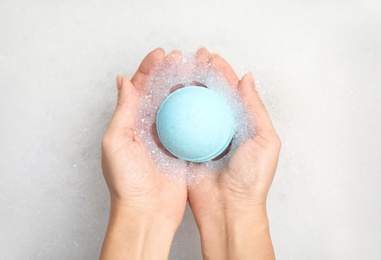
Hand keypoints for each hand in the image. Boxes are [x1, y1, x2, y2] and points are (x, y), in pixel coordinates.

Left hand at [100, 48, 186, 259]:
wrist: (147, 213)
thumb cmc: (127, 182)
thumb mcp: (116, 142)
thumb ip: (123, 111)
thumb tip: (124, 80)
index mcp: (130, 123)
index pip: (139, 88)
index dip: (149, 68)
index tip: (162, 55)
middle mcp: (147, 127)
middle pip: (159, 92)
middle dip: (169, 73)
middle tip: (182, 59)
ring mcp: (166, 138)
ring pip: (176, 106)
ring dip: (184, 87)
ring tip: (194, 72)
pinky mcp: (181, 149)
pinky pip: (190, 125)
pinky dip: (196, 110)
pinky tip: (205, 98)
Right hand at [188, 48, 280, 259]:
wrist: (229, 209)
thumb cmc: (252, 178)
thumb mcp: (265, 140)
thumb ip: (255, 108)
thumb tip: (247, 78)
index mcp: (241, 124)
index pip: (231, 91)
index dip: (222, 72)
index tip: (210, 57)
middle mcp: (221, 128)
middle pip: (210, 95)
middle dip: (202, 74)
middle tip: (192, 58)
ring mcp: (202, 138)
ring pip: (193, 107)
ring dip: (186, 88)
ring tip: (178, 71)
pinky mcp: (186, 149)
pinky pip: (178, 126)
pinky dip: (173, 111)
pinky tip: (167, 96)